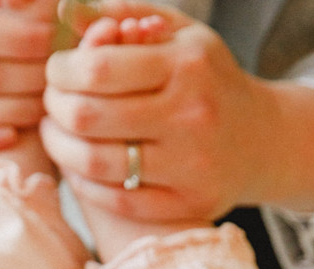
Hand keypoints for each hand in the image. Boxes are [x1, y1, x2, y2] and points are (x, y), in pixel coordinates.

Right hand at [0, 0, 55, 160]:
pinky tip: (12, 135)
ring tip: (42, 105)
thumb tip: (17, 3)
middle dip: (25, 78)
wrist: (24, 76)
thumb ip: (28, 1)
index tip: (51, 41)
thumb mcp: (33, 8)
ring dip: (12, 110)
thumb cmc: (31, 33)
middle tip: (53, 80)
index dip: (17, 39)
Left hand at [41, 4, 313, 219]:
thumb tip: (66, 10)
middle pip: (90, 117)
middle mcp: (192, 115)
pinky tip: (78, 167)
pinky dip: (86, 184)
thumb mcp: (179, 35)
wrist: (261, 140)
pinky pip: (117, 200)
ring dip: (61, 149)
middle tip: (52, 103)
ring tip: (56, 134)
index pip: (98, 69)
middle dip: (56, 108)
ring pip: (96, 163)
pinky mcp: (187, 205)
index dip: (62, 71)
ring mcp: (190, 166)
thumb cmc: (207, 80)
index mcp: (188, 65)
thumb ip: (125, 16)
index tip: (56, 71)